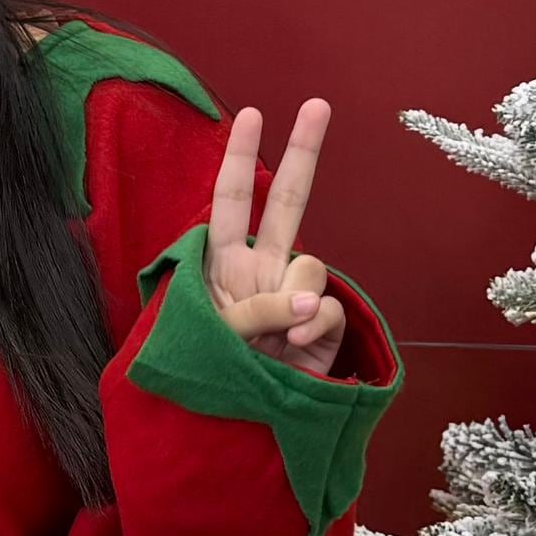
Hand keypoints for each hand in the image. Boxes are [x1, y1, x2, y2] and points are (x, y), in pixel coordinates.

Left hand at [208, 98, 344, 374]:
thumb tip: (311, 302)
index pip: (229, 200)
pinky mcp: (323, 326)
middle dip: (303, 152)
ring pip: (310, 264)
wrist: (235, 432)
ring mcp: (294, 296)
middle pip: (285, 201)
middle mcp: (260, 270)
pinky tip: (295, 348)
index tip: (250, 114)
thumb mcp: (215, 337)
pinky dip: (313, 325)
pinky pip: (328, 306)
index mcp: (221, 264)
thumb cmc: (208, 377)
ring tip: (271, 339)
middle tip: (317, 103)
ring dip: (292, 297)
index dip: (239, 157)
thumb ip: (258, 308)